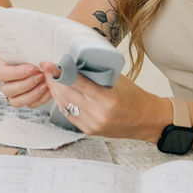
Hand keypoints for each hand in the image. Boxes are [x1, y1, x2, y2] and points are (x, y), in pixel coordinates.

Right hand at [0, 50, 56, 108]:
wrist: (20, 54)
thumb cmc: (18, 49)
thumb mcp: (19, 45)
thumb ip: (28, 50)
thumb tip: (43, 61)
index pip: (2, 74)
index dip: (18, 73)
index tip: (33, 68)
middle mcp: (1, 82)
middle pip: (9, 89)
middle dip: (28, 83)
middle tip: (41, 75)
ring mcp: (10, 92)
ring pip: (17, 101)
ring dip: (34, 93)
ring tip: (45, 83)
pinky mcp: (21, 99)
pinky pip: (29, 105)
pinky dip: (40, 99)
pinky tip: (48, 90)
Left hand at [41, 64, 159, 139]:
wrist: (146, 120)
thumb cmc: (134, 97)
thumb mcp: (118, 80)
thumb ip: (97, 73)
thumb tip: (75, 62)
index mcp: (108, 99)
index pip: (77, 83)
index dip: (60, 73)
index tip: (48, 65)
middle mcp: (99, 114)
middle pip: (66, 94)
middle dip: (54, 80)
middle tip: (46, 68)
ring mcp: (93, 125)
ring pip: (65, 105)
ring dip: (56, 91)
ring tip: (51, 78)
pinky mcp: (89, 131)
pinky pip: (69, 114)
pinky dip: (63, 102)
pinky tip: (59, 93)